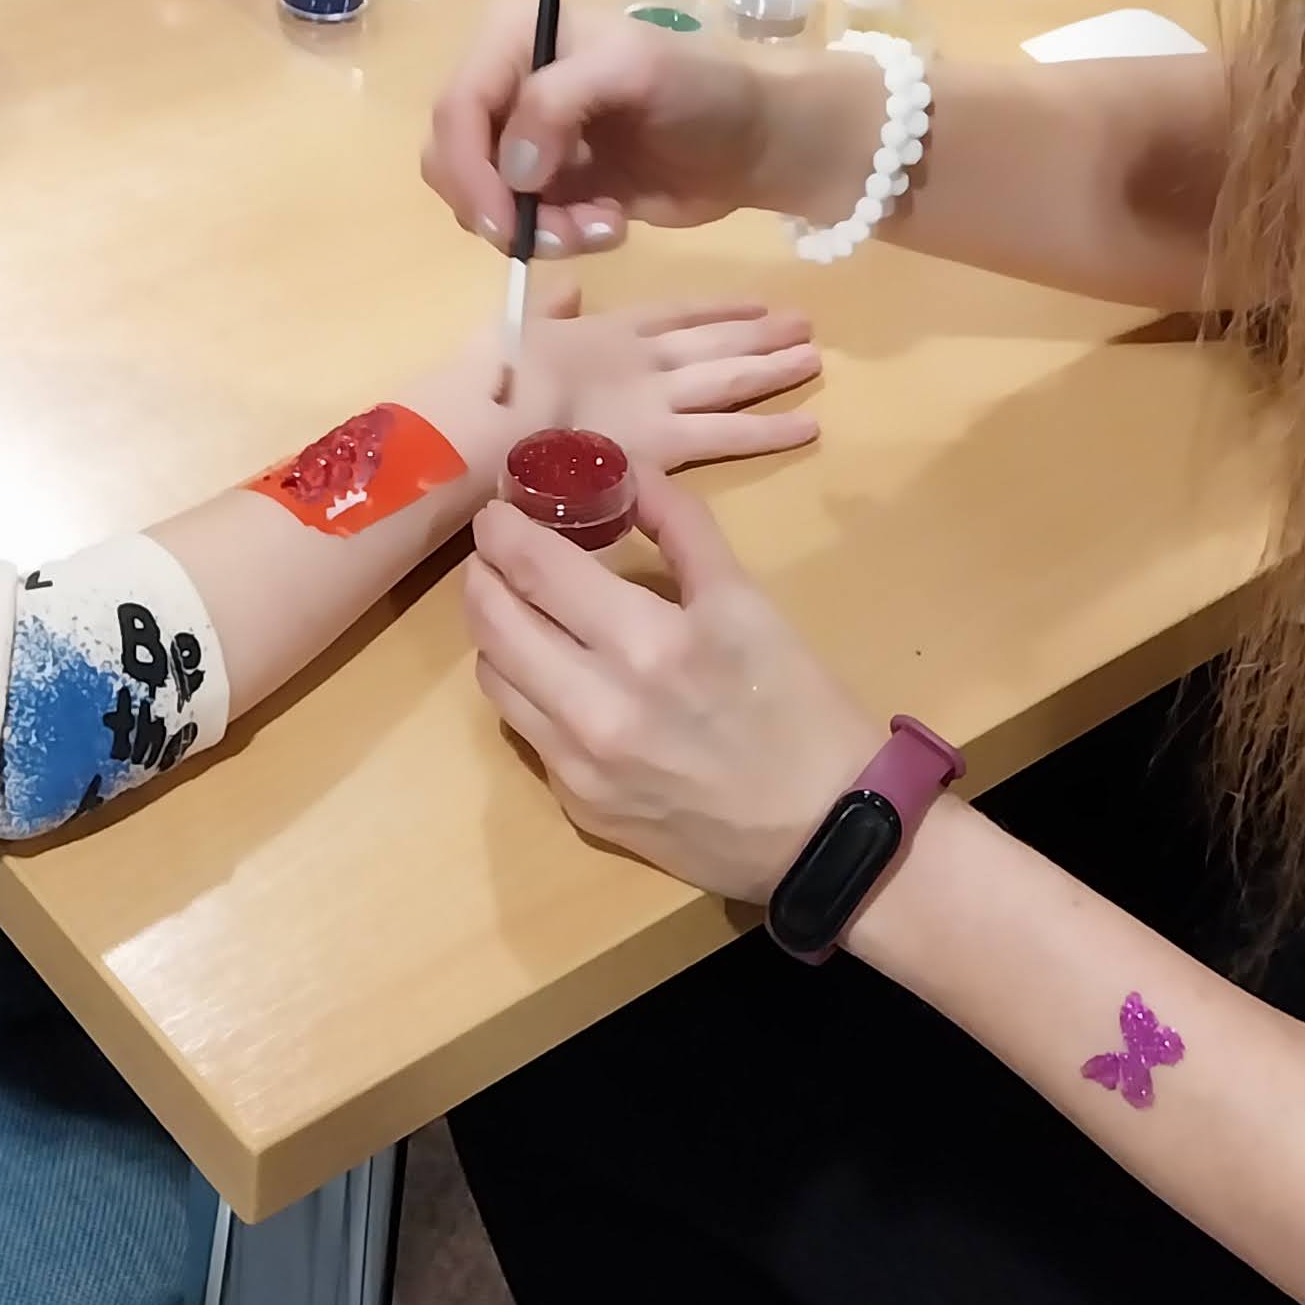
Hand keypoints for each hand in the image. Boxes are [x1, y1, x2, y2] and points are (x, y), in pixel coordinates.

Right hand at [424, 0, 882, 256]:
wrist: (755, 141)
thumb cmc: (703, 88)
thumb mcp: (636, 70)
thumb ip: (560, 101)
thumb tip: (513, 168)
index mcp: (513, 32)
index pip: (457, 105)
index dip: (470, 168)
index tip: (508, 221)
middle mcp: (505, 79)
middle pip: (451, 156)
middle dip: (501, 207)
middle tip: (563, 235)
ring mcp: (521, 135)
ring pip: (480, 199)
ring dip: (537, 228)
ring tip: (603, 226)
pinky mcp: (544, 184)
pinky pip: (519, 223)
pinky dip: (558, 237)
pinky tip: (610, 226)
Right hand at [461, 283, 820, 476]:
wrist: (481, 419)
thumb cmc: (483, 378)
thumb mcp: (511, 329)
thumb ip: (547, 311)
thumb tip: (567, 288)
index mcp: (603, 329)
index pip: (673, 312)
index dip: (715, 309)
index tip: (753, 304)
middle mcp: (642, 357)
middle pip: (713, 342)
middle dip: (759, 333)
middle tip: (803, 322)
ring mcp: (658, 397)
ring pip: (731, 379)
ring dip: (774, 366)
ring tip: (814, 355)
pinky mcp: (665, 442)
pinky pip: (730, 434)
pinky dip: (772, 429)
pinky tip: (809, 425)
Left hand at [465, 469, 883, 900]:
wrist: (823, 833)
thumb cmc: (798, 707)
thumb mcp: (748, 604)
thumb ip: (681, 529)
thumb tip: (628, 470)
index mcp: (647, 643)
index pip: (534, 567)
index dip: (502, 530)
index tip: (499, 511)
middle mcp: (596, 706)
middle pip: (492, 621)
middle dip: (481, 573)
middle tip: (494, 551)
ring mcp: (579, 763)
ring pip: (494, 677)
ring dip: (494, 631)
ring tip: (517, 606)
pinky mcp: (577, 804)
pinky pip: (524, 729)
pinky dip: (525, 688)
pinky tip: (552, 672)